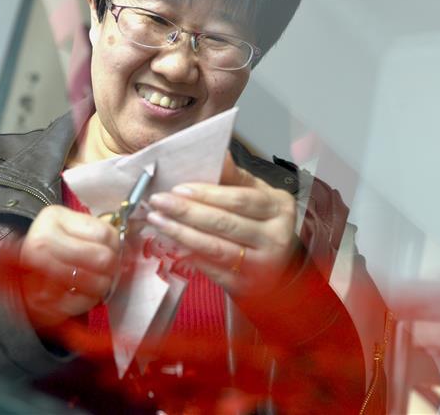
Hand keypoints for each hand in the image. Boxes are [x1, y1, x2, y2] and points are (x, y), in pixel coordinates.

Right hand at [19, 205, 118, 328]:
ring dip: (103, 285)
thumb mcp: (72, 226)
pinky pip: (83, 303)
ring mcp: (38, 275)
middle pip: (102, 258)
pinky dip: (89, 300)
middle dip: (112, 266)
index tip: (112, 249)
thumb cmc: (54, 246)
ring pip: (96, 282)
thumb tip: (129, 251)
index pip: (106, 234)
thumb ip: (101, 232)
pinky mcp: (41, 302)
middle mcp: (41, 244)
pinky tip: (84, 293)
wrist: (18, 270)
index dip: (116, 244)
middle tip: (108, 269)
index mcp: (53, 219)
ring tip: (98, 281)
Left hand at [146, 152, 297, 296]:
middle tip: (158, 202)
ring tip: (157, 221)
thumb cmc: (265, 226)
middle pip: (225, 222)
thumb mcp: (261, 196)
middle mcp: (275, 237)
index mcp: (279, 208)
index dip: (207, 194)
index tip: (178, 188)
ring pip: (214, 247)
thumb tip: (218, 154)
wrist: (282, 270)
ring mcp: (261, 265)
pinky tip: (170, 244)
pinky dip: (188, 255)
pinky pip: (210, 268)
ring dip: (181, 233)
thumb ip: (237, 177)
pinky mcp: (245, 285)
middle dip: (187, 211)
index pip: (239, 199)